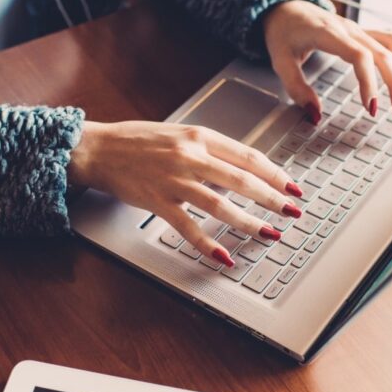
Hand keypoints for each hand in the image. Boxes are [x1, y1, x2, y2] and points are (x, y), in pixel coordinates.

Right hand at [67, 121, 303, 266]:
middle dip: (273, 199)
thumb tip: (241, 169)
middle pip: (243, 180)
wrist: (99, 149)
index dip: (274, 173)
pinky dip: (209, 244)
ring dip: (249, 222)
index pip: (248, 156)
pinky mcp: (159, 201)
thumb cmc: (138, 142)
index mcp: (199, 136)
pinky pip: (189, 227)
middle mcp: (190, 156)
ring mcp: (175, 180)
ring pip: (221, 204)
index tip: (291, 187)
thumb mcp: (179, 135)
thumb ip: (208, 149)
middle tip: (292, 212)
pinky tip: (224, 256)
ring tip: (269, 234)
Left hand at [262, 0, 391, 122]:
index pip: (360, 56)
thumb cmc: (283, 32)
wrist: (285, 7)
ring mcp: (358, 28)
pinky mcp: (363, 31)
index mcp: (328, 34)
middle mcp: (349, 29)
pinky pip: (391, 39)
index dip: (370, 82)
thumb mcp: (280, 61)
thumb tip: (315, 113)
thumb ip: (296, 88)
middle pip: (383, 54)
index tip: (371, 107)